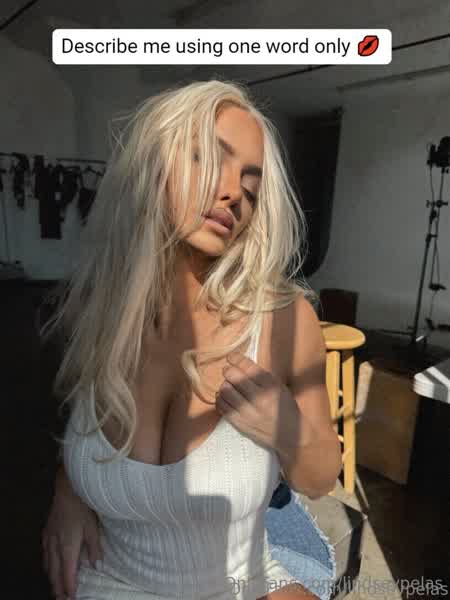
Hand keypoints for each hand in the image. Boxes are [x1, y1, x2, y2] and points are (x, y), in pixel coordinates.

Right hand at [41, 467, 102, 599]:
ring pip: (48, 566)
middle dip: (58, 588)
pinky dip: (47, 566)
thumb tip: (97, 566)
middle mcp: (55, 546)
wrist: (67, 490)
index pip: (68, 573)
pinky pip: (45, 555)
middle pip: (55, 573)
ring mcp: (49, 540)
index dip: (69, 587)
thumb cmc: (82, 508)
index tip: (72, 597)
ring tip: (56, 588)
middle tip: (62, 599)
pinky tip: (49, 566)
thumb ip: (95, 548)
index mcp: (68, 547)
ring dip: (52, 579)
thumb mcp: (93, 527)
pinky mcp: (46, 533)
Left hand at [216, 350, 300, 452]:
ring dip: (224, 385)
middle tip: (228, 371)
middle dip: (228, 371)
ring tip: (228, 385)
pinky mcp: (240, 424)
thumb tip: (241, 364)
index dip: (236, 359)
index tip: (231, 357)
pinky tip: (225, 397)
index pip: (248, 367)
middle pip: (234, 377)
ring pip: (225, 391)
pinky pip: (222, 407)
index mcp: (271, 386)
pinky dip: (220, 399)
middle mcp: (259, 398)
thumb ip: (262, 377)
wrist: (291, 436)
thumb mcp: (280, 388)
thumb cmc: (285, 409)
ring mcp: (248, 412)